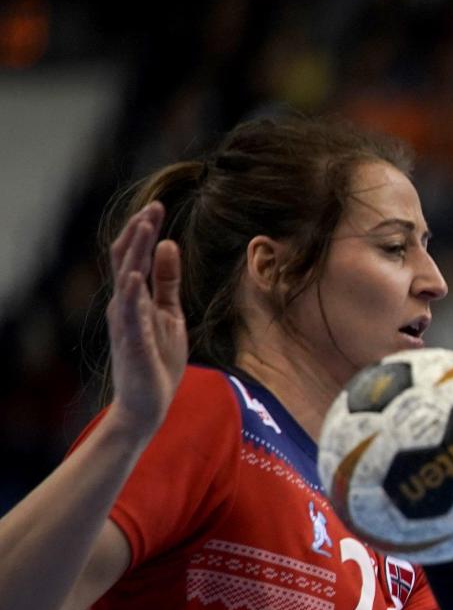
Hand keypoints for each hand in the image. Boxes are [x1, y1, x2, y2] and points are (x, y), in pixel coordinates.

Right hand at [104, 203, 187, 435]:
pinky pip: (129, 313)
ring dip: (136, 251)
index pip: (134, 256)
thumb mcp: (170, 313)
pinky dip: (132, 292)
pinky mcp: (132, 341)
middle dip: (139, 232)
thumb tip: (168, 244)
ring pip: (126, 278)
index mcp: (135, 297)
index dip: (144, 231)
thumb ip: (168, 281)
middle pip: (126, 259)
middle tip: (154, 206)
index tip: (158, 206)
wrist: (148, 403)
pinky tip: (136, 274)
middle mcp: (124, 304)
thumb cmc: (157, 359)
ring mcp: (126, 321)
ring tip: (145, 225)